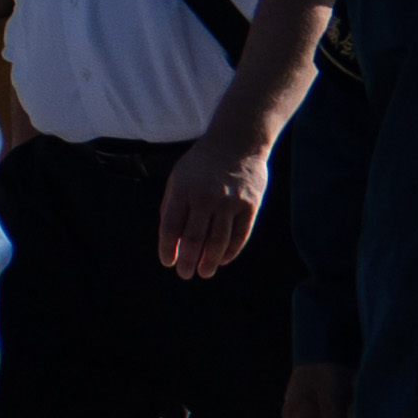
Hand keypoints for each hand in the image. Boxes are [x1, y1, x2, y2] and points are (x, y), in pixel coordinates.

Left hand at [154, 135, 268, 276]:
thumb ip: (172, 206)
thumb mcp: (178, 178)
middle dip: (187, 260)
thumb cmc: (201, 163)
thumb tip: (169, 239)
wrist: (237, 143)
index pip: (171, 226)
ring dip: (209, 261)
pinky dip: (230, 251)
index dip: (167, 248)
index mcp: (182, 190)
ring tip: (204, 272)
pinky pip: (240, 235)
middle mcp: (205, 197)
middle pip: (194, 238)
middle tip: (184, 274)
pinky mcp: (250, 205)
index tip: (167, 262)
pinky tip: (223, 260)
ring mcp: (230, 201)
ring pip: (218, 241)